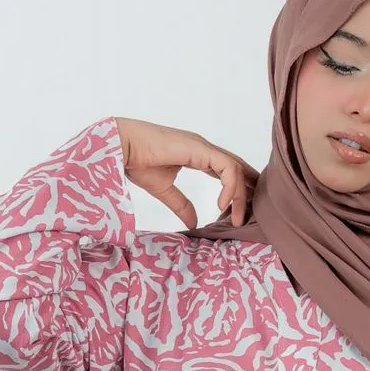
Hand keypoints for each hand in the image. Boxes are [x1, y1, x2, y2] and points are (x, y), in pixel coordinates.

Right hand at [113, 117, 259, 229]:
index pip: (228, 170)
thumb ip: (181, 205)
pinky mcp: (200, 149)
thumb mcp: (164, 190)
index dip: (238, 189)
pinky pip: (227, 168)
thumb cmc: (137, 162)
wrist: (122, 147)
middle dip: (247, 192)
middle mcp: (204, 148)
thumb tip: (194, 223)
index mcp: (197, 154)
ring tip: (236, 219)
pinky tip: (222, 205)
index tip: (239, 212)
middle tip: (248, 218)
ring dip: (240, 196)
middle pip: (237, 168)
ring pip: (235, 169)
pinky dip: (230, 187)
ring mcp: (204, 147)